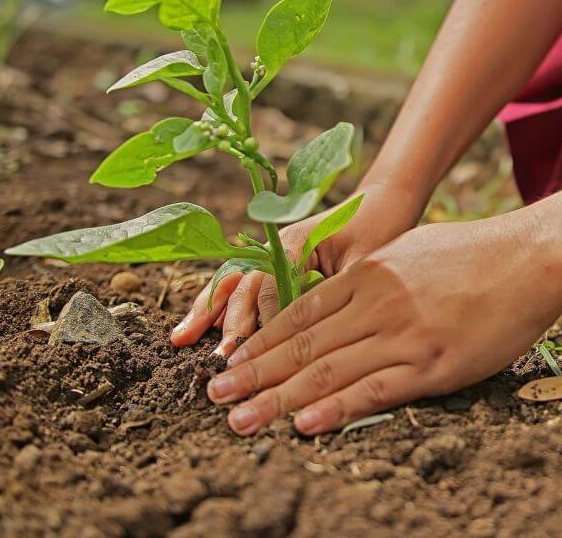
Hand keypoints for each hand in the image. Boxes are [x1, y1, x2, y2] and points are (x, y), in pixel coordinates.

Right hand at [170, 179, 423, 354]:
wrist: (381, 203)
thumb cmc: (378, 231)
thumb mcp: (366, 261)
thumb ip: (340, 289)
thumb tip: (320, 329)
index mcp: (297, 240)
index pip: (272, 282)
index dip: (266, 317)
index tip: (262, 350)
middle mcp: (275, 246)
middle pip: (245, 285)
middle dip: (230, 323)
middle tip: (221, 358)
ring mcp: (268, 254)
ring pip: (231, 284)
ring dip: (207, 313)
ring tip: (180, 341)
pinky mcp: (270, 266)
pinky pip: (237, 286)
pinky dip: (214, 308)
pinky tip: (191, 330)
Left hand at [204, 214, 561, 435]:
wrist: (532, 256)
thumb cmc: (478, 253)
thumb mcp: (413, 250)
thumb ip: (376, 275)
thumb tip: (347, 295)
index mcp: (369, 273)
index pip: (300, 313)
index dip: (261, 341)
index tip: (231, 362)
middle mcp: (377, 302)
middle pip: (303, 345)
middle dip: (254, 373)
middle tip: (215, 396)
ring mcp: (404, 333)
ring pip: (328, 371)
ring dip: (278, 398)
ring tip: (241, 420)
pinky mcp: (433, 363)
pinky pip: (375, 390)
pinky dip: (336, 409)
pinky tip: (305, 423)